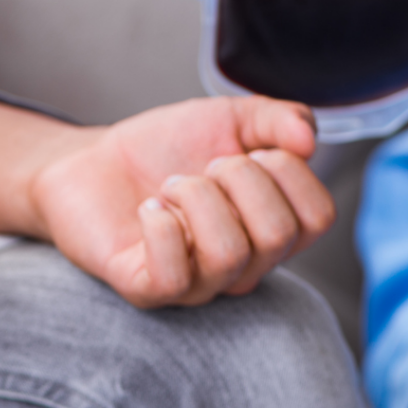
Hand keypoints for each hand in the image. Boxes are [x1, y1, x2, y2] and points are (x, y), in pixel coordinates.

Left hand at [29, 96, 333, 307]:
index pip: (317, 216)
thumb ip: (275, 118)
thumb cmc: (161, 148)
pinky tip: (146, 208)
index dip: (285, 168)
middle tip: (200, 166)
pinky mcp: (146, 289)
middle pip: (279, 234)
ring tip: (168, 186)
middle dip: (236, 176)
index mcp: (270, 229)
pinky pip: (173, 274)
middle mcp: (244, 266)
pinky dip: (159, 226)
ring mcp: (196, 283)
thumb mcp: (225, 118)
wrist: (89, 160)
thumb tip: (309, 138)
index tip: (244, 149)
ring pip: (229, 253)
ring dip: (194, 196)